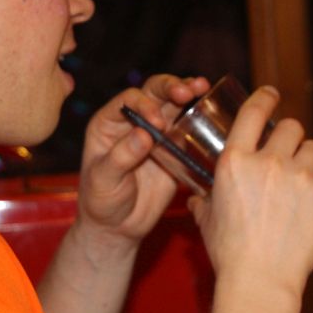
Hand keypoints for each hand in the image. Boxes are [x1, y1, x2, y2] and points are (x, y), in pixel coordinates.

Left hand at [77, 74, 209, 247]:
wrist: (119, 226)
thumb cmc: (101, 202)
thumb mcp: (103, 180)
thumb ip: (120, 157)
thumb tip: (144, 134)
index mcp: (109, 123)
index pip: (129, 101)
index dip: (144, 104)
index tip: (157, 122)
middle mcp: (133, 121)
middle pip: (153, 93)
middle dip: (170, 87)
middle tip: (186, 92)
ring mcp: (156, 133)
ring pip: (173, 104)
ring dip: (188, 92)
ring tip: (202, 86)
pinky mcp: (174, 148)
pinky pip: (187, 127)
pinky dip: (199, 117)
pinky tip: (212, 109)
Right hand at [189, 87, 312, 297]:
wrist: (260, 280)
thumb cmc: (229, 254)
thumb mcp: (206, 220)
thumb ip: (203, 201)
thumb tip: (197, 198)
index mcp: (235, 161)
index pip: (253, 112)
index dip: (266, 98)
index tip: (272, 94)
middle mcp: (269, 161)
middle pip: (291, 127)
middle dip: (291, 138)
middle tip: (289, 155)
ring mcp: (300, 176)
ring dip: (312, 158)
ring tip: (306, 176)